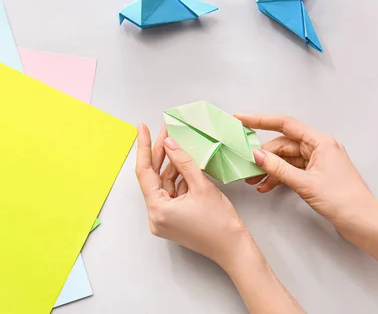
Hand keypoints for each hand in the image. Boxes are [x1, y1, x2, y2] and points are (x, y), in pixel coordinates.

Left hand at [135, 123, 257, 267]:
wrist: (234, 249)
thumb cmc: (221, 224)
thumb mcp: (201, 186)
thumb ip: (183, 161)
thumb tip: (170, 143)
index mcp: (158, 210)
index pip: (144, 172)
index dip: (145, 147)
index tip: (143, 128)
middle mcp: (155, 217)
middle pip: (153, 178)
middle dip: (160, 153)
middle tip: (165, 130)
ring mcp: (163, 220)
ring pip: (163, 185)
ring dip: (170, 165)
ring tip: (177, 142)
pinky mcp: (172, 220)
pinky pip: (171, 194)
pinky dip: (177, 179)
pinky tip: (184, 163)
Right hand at [234, 114, 377, 240]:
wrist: (364, 223)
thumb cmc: (344, 200)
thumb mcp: (306, 183)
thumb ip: (278, 168)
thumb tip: (257, 155)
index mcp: (320, 141)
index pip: (285, 124)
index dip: (260, 120)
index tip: (241, 119)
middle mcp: (319, 147)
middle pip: (283, 144)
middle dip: (263, 155)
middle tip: (246, 165)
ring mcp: (318, 161)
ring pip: (286, 158)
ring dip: (269, 168)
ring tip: (253, 180)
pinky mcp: (316, 174)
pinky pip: (292, 170)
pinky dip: (279, 177)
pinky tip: (267, 186)